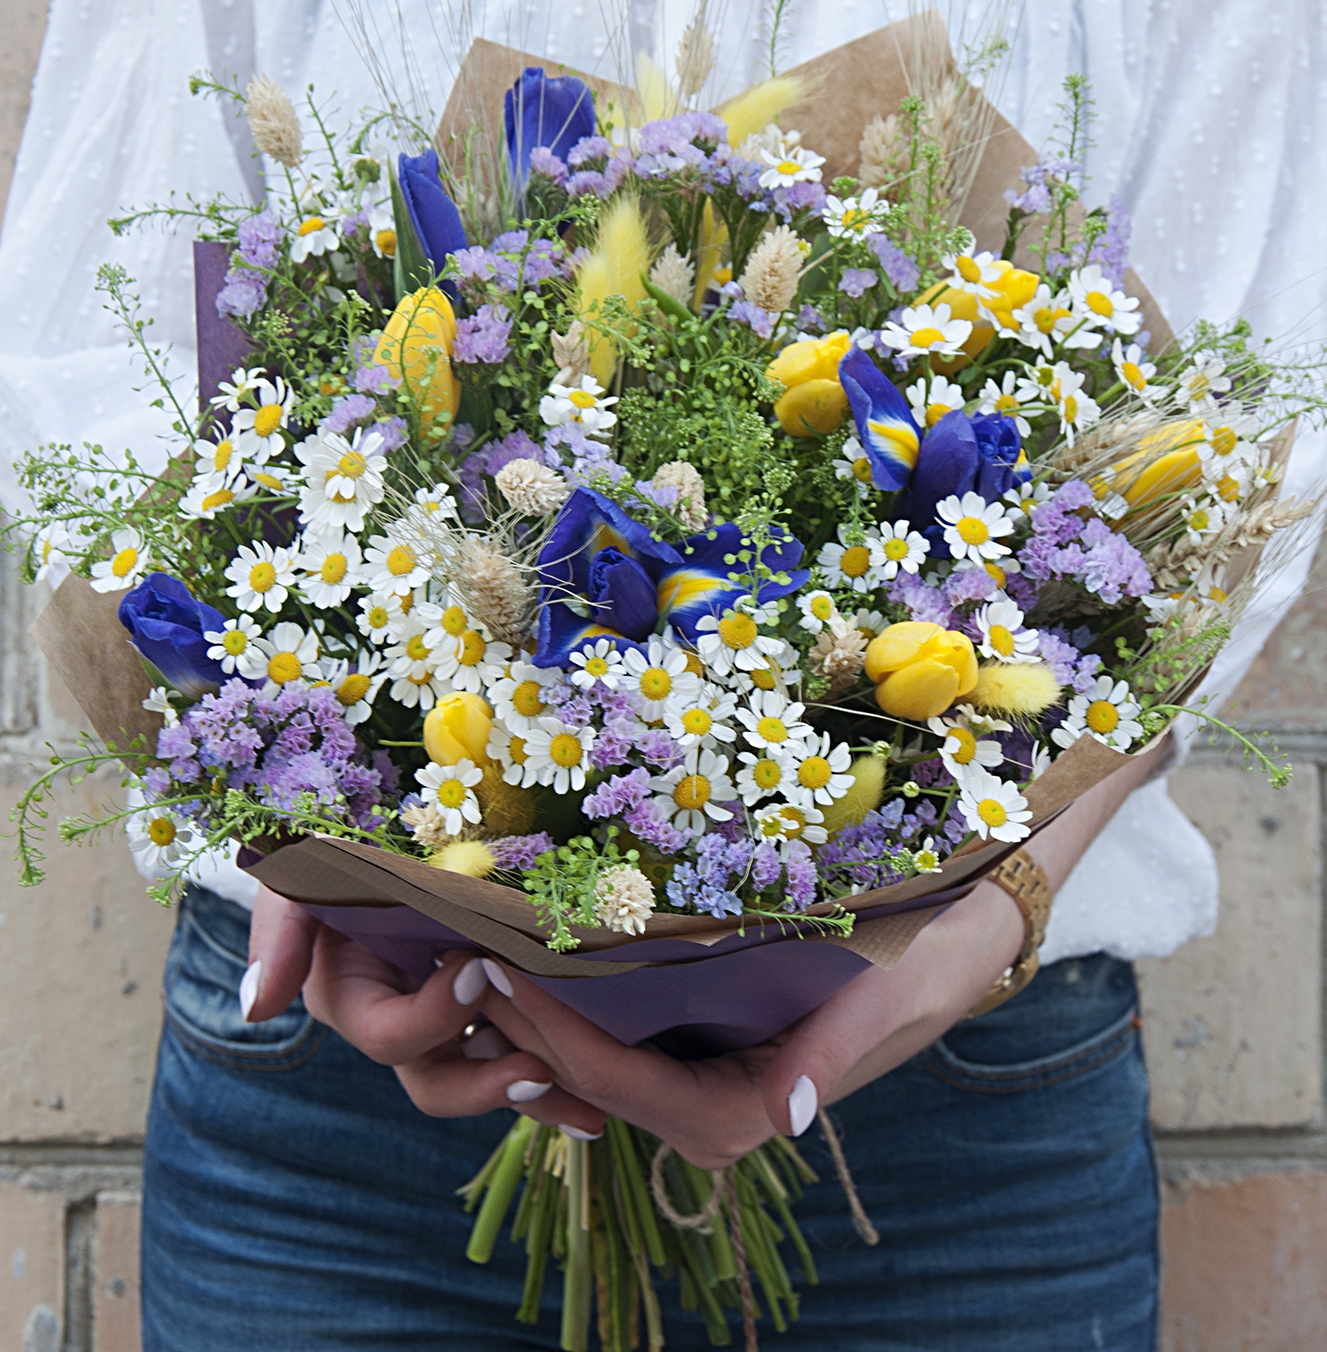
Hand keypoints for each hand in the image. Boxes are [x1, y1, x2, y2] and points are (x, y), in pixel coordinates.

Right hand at [243, 884, 604, 1137]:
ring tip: (588, 1115)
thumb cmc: (350, 849)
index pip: (388, 1035)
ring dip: (535, 1099)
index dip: (431, 1015)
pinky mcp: (499, 1010)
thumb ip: (281, 933)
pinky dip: (561, 1079)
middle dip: (485, 1088)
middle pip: (436, 1083)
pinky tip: (598, 1107)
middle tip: (536, 1072)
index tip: (477, 968)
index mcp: (354, 999)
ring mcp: (453, 1022)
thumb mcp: (305, 877)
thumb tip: (258, 1008)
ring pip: (488, 1082)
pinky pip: (526, 1055)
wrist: (415, 822)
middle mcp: (402, 1022)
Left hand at [444, 881, 1022, 1168]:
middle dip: (524, 1022)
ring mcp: (702, 1078)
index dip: (551, 1030)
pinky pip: (618, 1036)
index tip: (494, 967)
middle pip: (590, 1074)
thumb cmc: (922, 962)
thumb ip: (827, 1059)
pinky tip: (536, 953)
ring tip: (477, 946)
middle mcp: (712, 1108)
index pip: (619, 1078)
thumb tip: (786, 1119)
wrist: (956, 939)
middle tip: (457, 950)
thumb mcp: (880, 1000)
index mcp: (744, 1110)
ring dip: (538, 1013)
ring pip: (595, 1059)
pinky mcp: (702, 1045)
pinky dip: (573, 1002)